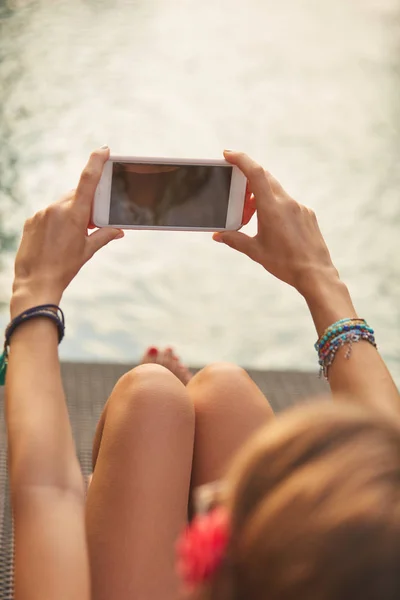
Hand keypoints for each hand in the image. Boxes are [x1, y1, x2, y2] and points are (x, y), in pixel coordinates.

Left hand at [11, 147, 123, 315]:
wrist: (36, 282)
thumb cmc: (65, 267)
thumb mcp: (88, 251)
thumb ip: (104, 236)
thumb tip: (119, 231)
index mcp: (75, 214)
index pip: (87, 180)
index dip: (96, 162)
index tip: (104, 150)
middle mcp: (57, 208)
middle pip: (76, 195)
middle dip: (86, 204)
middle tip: (91, 222)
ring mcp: (42, 213)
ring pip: (62, 205)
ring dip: (71, 213)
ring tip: (71, 236)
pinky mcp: (31, 220)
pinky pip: (48, 213)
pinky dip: (56, 221)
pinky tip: (57, 239)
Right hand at [214, 151, 338, 295]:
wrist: (315, 274)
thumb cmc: (285, 264)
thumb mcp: (255, 251)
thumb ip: (235, 239)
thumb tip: (218, 235)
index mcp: (272, 208)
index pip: (255, 173)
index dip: (241, 159)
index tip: (229, 154)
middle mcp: (287, 203)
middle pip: (265, 179)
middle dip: (248, 181)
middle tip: (236, 194)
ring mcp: (300, 208)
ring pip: (276, 192)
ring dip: (261, 197)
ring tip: (252, 216)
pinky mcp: (308, 215)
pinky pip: (288, 203)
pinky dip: (275, 207)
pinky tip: (272, 226)